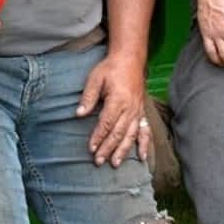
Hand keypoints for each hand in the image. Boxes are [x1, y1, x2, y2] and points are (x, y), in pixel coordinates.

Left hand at [74, 50, 148, 166]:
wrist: (130, 59)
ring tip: (115, 163)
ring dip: (123, 150)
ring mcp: (138, 111)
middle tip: (98, 161)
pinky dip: (144, 144)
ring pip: (131, 135)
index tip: (91, 148)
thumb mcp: (95, 78)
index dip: (99, 136)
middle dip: (108, 148)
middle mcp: (130, 108)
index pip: (107, 123)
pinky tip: (143, 157)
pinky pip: (145, 130)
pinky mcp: (142, 112)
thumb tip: (79, 114)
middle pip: (118, 133)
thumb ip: (88, 97)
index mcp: (118, 99)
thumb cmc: (111, 68)